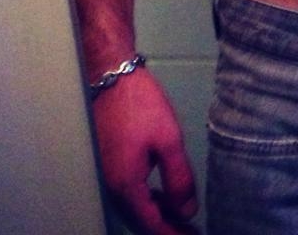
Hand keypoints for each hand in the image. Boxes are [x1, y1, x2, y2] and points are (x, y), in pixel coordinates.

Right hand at [91, 68, 199, 234]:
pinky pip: (128, 196)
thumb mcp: (169, 140)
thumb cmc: (141, 105)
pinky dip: (147, 202)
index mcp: (125, 186)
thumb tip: (188, 211)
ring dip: (157, 216)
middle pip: (140, 222)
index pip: (151, 225)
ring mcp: (107, 177)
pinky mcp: (108, 166)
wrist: (112, 78)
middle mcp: (111, 188)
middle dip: (166, 229)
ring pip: (133, 210)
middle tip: (190, 231)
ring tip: (182, 218)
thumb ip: (179, 179)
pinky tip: (162, 197)